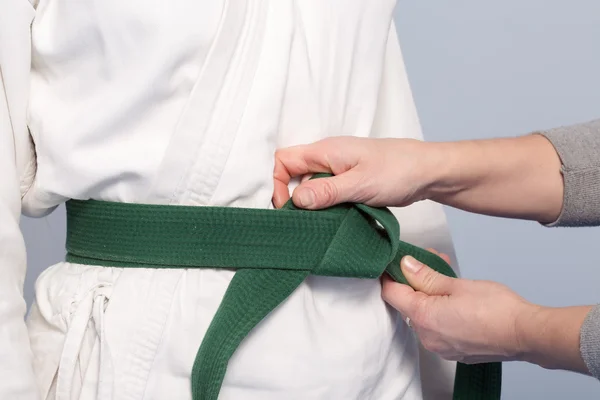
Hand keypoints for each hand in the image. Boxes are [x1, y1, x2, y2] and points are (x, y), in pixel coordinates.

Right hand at [273, 136, 442, 208]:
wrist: (428, 171)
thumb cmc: (399, 170)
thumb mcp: (360, 184)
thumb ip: (326, 192)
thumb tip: (295, 199)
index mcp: (325, 151)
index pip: (284, 160)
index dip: (277, 183)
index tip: (288, 208)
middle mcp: (328, 158)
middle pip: (293, 175)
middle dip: (293, 199)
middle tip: (304, 221)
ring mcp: (339, 169)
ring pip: (311, 186)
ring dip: (313, 205)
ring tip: (323, 222)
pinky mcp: (349, 181)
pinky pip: (327, 193)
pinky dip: (327, 207)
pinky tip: (336, 219)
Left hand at [384, 249, 536, 363]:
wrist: (526, 334)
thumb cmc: (496, 309)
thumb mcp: (456, 284)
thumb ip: (426, 276)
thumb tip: (405, 265)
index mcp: (423, 318)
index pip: (391, 294)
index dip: (391, 275)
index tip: (395, 262)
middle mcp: (427, 337)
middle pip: (408, 305)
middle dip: (415, 281)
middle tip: (429, 261)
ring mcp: (441, 347)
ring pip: (424, 315)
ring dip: (430, 294)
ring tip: (446, 274)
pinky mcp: (454, 350)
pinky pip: (437, 327)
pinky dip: (440, 310)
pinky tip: (454, 296)